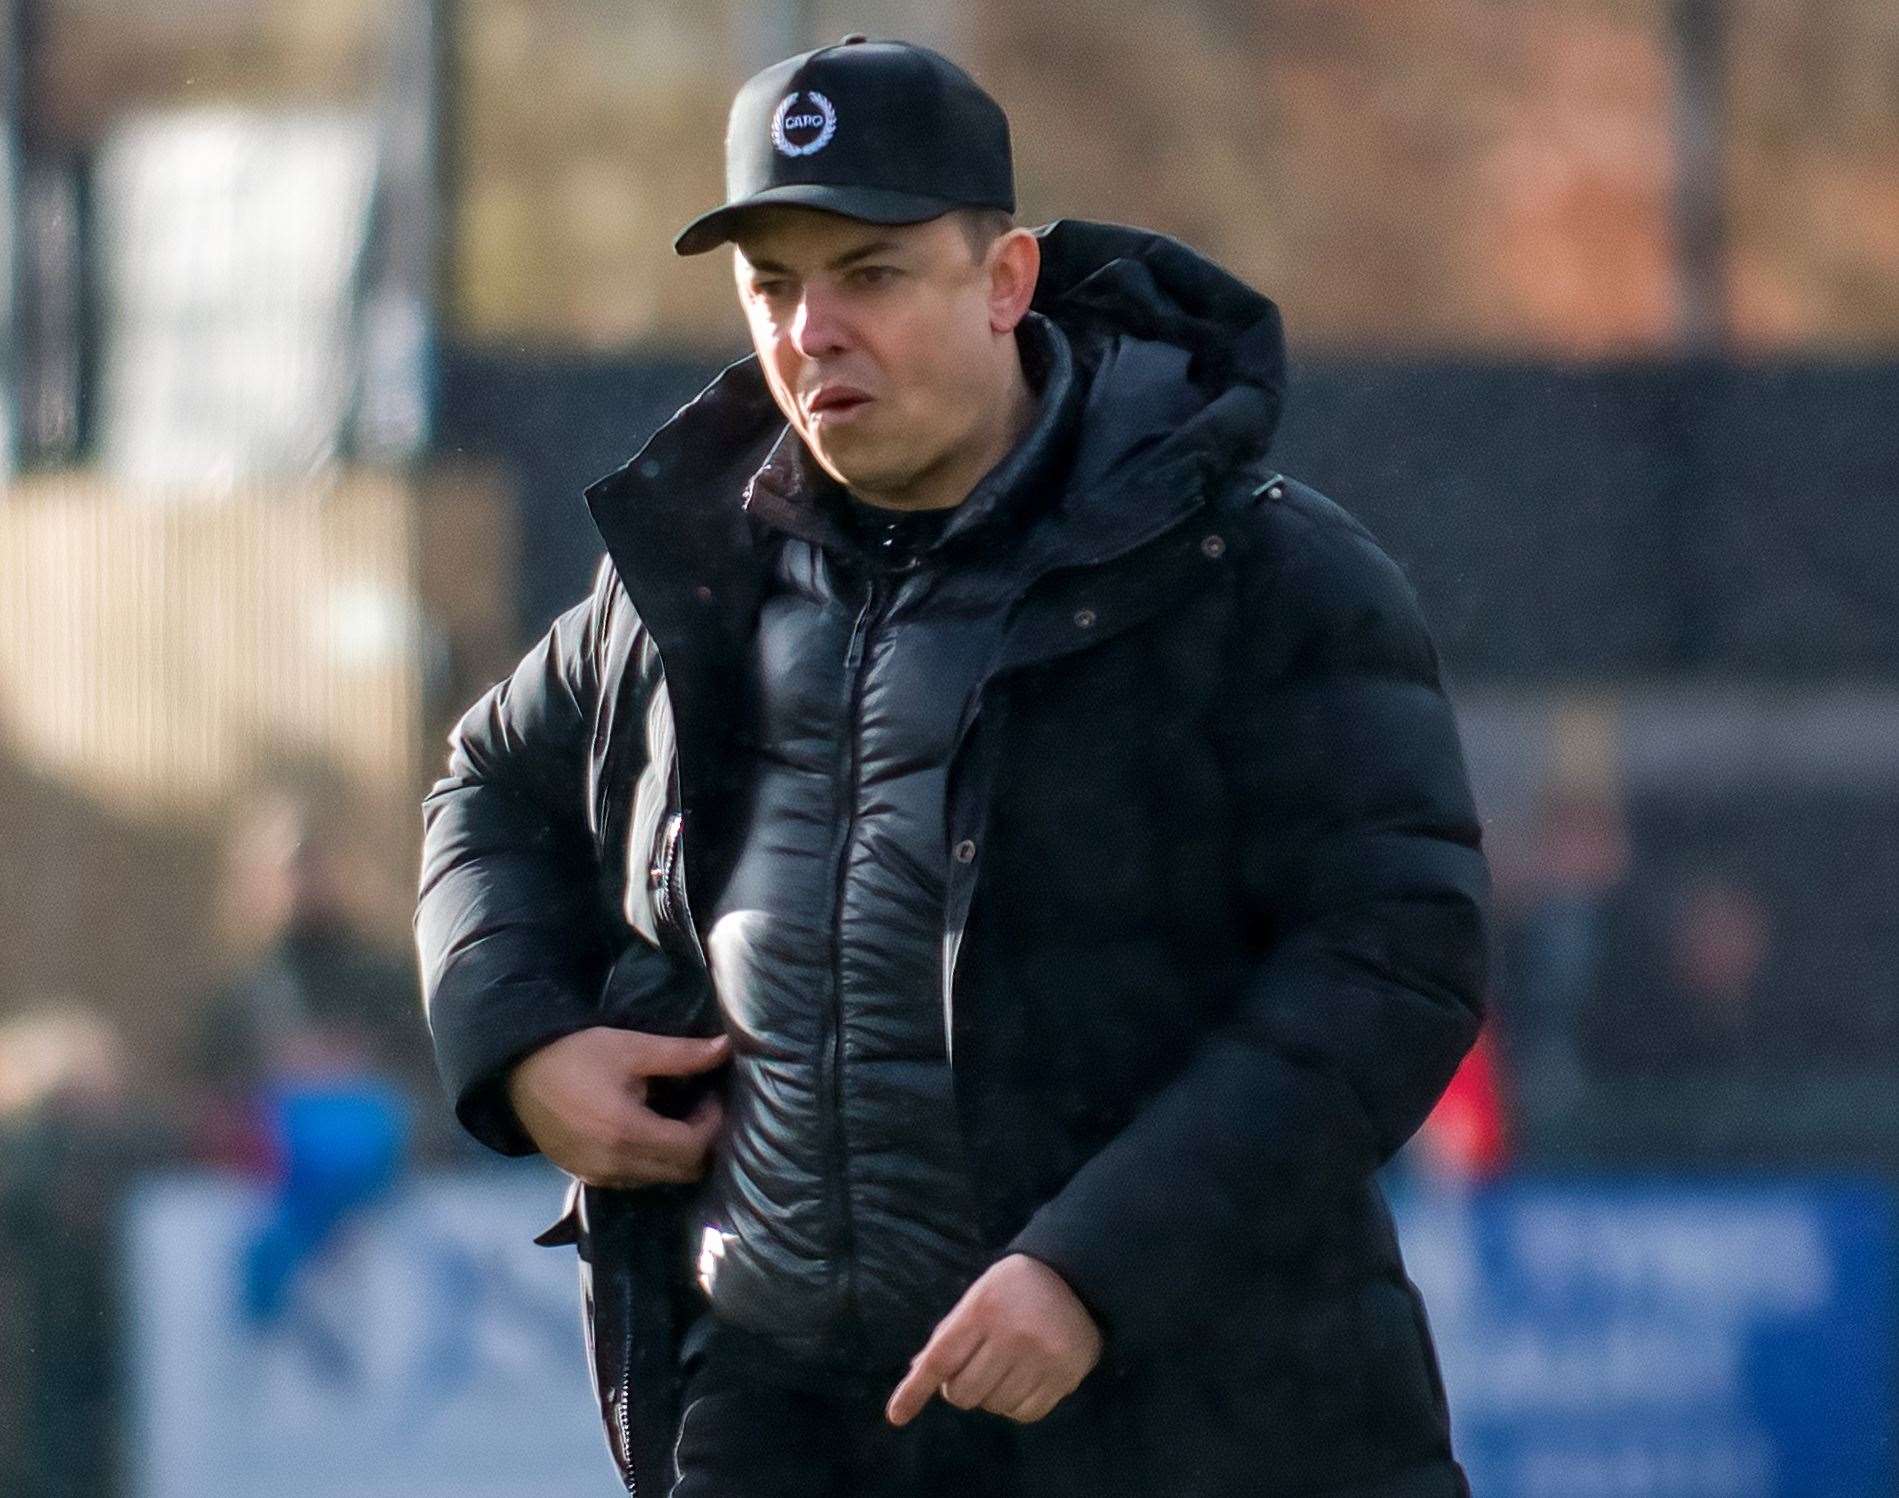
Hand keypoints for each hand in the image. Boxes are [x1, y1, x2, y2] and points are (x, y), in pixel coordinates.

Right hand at [506, 1027, 729, 1187]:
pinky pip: (633, 1180)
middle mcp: (614, 1165)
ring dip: (676, 1155)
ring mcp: (598, 1176)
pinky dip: (651, 1162)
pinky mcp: (585, 1177)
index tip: (711, 1097)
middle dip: (700, 1143)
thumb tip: (725, 1048)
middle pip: (681, 1172)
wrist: (517, 1072)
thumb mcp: (630, 1047)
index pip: (692, 1148)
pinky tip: (646, 1131)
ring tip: (674, 1118)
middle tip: (699, 1108)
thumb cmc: (576, 1054)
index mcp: (627, 1133)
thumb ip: (681, 1054)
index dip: (712, 1124)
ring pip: (659, 1179)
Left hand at [886, 1253, 1102, 1426]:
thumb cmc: (1015, 1288)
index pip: (940, 1358)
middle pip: (963, 1392)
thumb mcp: (979, 1296)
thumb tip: (917, 1369)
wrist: (1077, 1278)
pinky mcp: (1064, 1376)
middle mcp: (1011, 1334)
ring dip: (990, 1395)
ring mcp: (1040, 1357)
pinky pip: (1024, 1414)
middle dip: (959, 1388)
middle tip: (973, 1367)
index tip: (895, 1416)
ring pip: (993, 1406)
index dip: (915, 1390)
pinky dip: (1015, 1405)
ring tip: (1004, 1367)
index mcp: (983, 1308)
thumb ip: (950, 1332)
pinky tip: (1023, 1379)